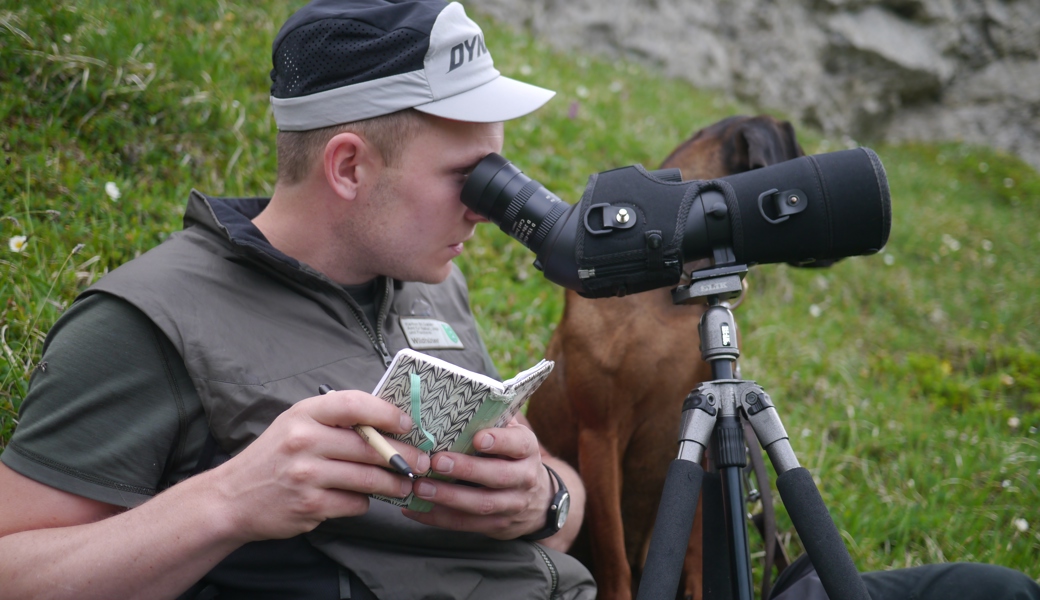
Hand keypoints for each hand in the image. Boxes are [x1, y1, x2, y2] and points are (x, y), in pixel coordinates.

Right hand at [208, 390, 429, 542]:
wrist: (232, 498)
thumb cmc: (274, 456)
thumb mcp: (297, 424)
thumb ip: (336, 420)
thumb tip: (388, 422)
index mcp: (305, 414)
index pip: (355, 405)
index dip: (388, 413)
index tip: (407, 424)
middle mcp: (305, 441)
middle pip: (370, 447)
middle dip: (404, 456)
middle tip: (423, 462)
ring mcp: (307, 475)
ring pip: (369, 478)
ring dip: (394, 483)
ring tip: (406, 483)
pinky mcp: (310, 505)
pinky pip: (355, 503)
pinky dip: (364, 502)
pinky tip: (363, 498)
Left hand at [402, 418, 552, 539]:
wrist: (538, 502)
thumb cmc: (513, 457)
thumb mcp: (513, 437)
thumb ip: (493, 420)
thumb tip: (460, 398)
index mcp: (527, 450)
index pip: (519, 444)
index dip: (500, 441)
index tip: (478, 438)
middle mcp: (524, 478)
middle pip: (497, 476)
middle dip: (466, 470)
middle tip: (436, 461)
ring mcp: (512, 505)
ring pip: (481, 504)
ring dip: (448, 497)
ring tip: (420, 487)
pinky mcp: (496, 526)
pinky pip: (466, 524)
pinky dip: (438, 518)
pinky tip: (415, 508)